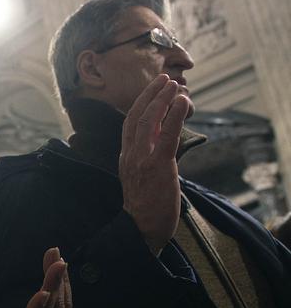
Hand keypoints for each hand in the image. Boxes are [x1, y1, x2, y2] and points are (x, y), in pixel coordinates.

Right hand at [120, 74, 190, 254]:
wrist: (141, 228)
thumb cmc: (145, 208)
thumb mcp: (140, 178)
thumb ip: (147, 159)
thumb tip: (164, 143)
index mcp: (126, 156)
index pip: (130, 123)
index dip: (141, 103)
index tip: (154, 89)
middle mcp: (130, 154)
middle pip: (136, 116)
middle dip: (151, 94)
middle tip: (165, 79)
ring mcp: (142, 159)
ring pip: (149, 121)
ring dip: (162, 99)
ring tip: (175, 85)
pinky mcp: (158, 166)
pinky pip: (166, 135)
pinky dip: (174, 116)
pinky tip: (182, 103)